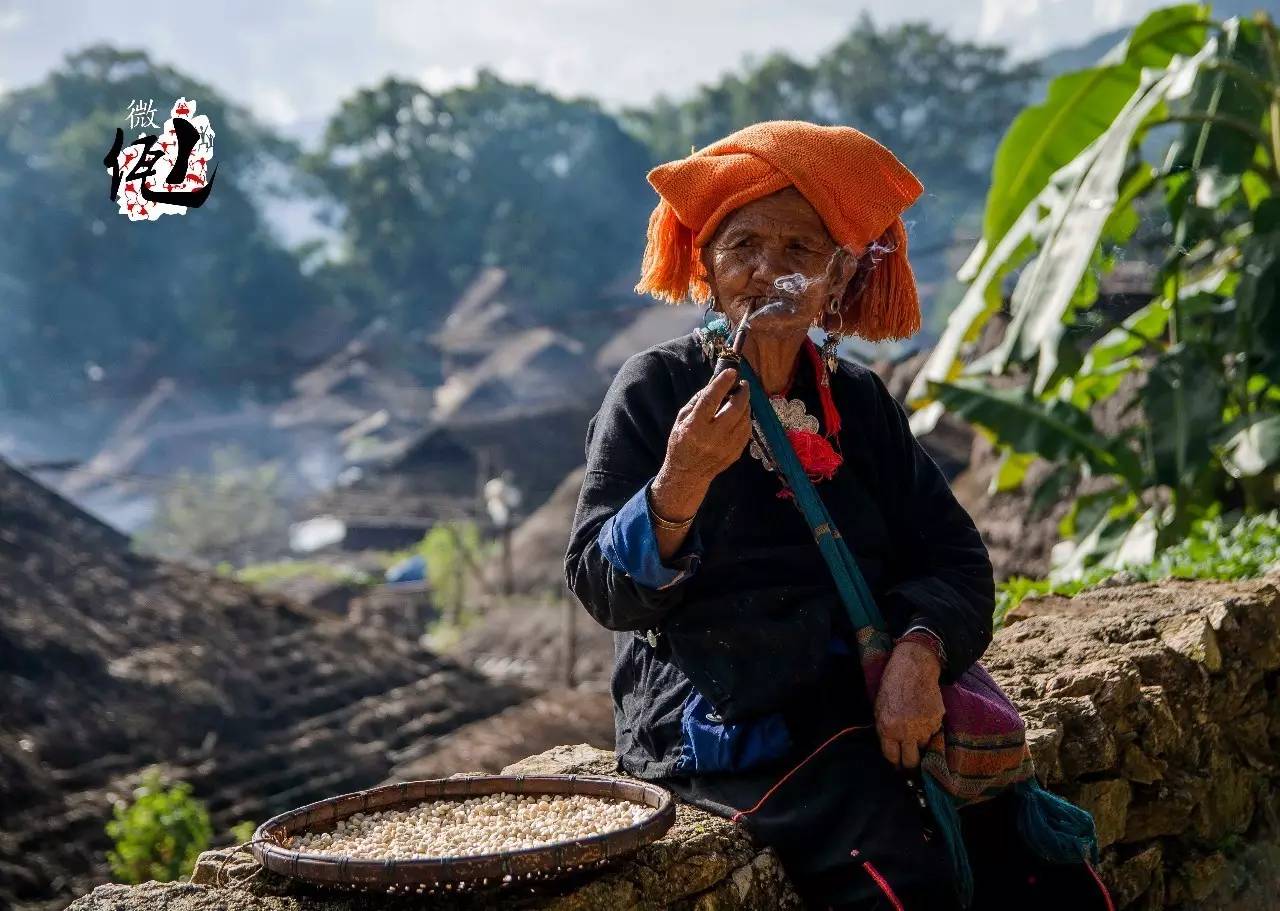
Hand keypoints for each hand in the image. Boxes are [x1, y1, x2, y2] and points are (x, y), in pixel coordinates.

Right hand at [651, 368, 750, 519]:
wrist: (687, 474)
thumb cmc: (681, 443)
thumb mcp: (681, 419)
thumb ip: (697, 401)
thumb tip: (714, 385)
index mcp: (695, 426)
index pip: (711, 400)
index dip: (722, 384)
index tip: (731, 372)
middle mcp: (713, 436)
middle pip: (735, 408)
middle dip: (742, 393)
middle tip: (742, 385)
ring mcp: (727, 446)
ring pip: (745, 419)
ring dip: (745, 405)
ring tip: (740, 399)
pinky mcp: (736, 453)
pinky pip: (747, 431)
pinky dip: (746, 420)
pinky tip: (740, 416)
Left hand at [874, 641, 943, 769]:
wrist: (914, 668)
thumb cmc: (891, 686)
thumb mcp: (879, 708)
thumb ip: (884, 730)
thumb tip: (890, 749)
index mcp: (887, 729)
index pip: (892, 758)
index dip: (894, 763)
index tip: (897, 765)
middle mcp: (906, 732)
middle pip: (911, 761)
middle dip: (910, 763)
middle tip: (909, 760)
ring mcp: (924, 727)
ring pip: (924, 747)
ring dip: (920, 743)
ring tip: (915, 729)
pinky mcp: (937, 720)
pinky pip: (933, 733)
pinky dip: (929, 729)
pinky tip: (923, 716)